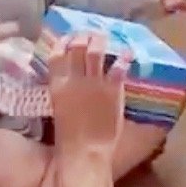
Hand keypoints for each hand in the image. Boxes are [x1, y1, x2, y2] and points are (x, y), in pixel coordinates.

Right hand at [48, 33, 128, 157]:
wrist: (85, 152)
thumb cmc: (70, 137)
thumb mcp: (59, 108)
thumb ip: (64, 90)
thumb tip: (69, 79)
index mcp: (57, 85)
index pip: (57, 53)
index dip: (64, 41)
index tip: (69, 36)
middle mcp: (75, 79)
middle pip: (77, 48)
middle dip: (83, 37)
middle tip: (89, 34)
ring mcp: (95, 83)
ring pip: (96, 52)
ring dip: (100, 41)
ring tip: (104, 37)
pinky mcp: (113, 91)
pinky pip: (119, 68)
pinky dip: (123, 58)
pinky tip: (127, 53)